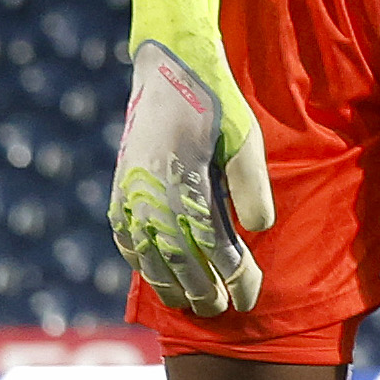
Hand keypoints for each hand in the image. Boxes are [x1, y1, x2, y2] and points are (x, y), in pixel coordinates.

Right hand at [108, 0, 274, 313]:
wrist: (169, 68)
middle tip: (221, 311)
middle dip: (202, 290)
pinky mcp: (121, 185)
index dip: (232, 277)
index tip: (250, 298)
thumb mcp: (245, 141)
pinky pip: (124, 233)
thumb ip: (250, 186)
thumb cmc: (216, 105)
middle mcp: (151, 196)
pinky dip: (137, 257)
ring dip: (168, 282)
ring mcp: (130, 192)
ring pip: (147, 254)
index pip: (212, 249)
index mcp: (184, 187)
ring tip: (189, 303)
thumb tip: (258, 230)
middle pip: (179, 261)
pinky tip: (150, 272)